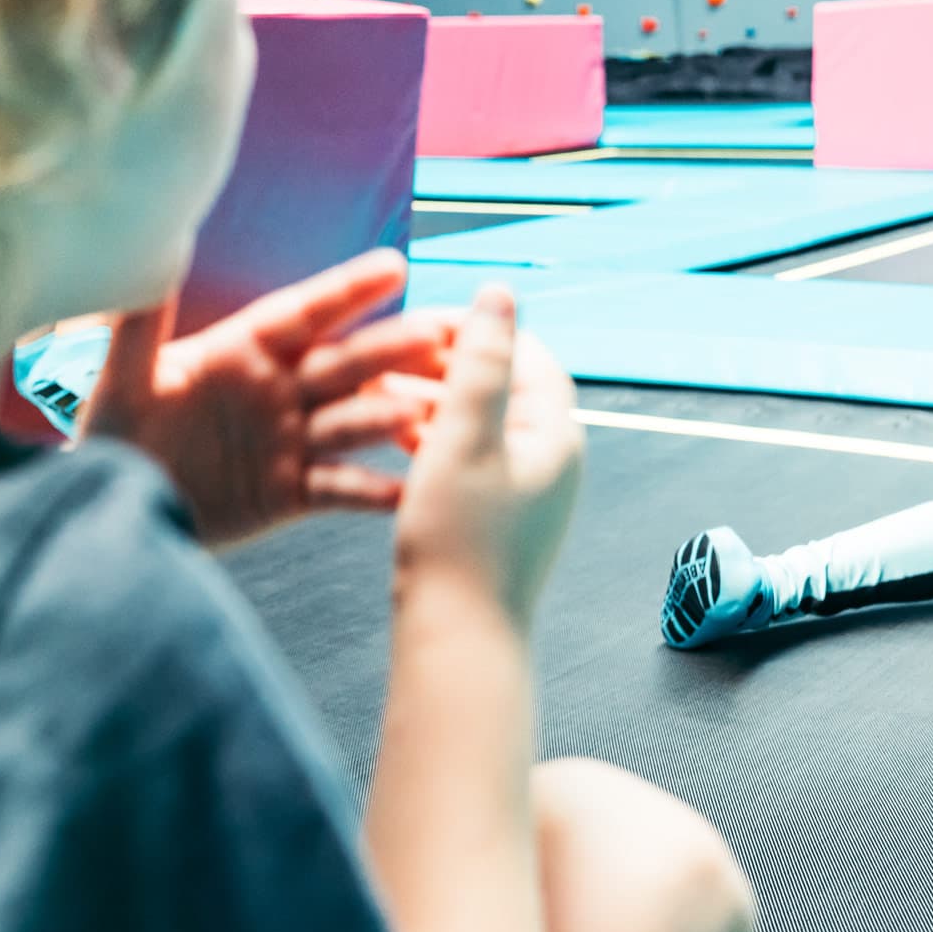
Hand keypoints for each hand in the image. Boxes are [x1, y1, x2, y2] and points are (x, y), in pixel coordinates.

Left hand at [83, 248, 451, 547]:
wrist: (111, 509)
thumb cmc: (112, 435)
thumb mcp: (122, 378)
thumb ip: (140, 324)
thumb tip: (150, 255)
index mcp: (241, 349)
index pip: (303, 313)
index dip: (346, 292)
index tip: (394, 266)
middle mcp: (276, 390)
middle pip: (342, 364)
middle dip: (387, 350)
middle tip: (436, 335)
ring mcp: (288, 441)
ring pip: (349, 422)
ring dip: (386, 417)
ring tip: (423, 411)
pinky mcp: (288, 494)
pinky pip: (338, 489)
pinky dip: (372, 491)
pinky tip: (407, 491)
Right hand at [389, 285, 582, 624]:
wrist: (459, 639)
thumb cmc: (461, 542)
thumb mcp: (463, 435)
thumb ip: (481, 360)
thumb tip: (499, 292)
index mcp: (555, 433)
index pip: (524, 352)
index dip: (473, 329)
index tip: (419, 322)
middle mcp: (550, 459)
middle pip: (499, 386)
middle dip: (443, 366)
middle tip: (388, 357)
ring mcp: (525, 491)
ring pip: (476, 423)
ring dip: (430, 403)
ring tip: (377, 394)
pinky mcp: (496, 518)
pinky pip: (465, 459)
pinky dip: (431, 441)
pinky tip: (389, 441)